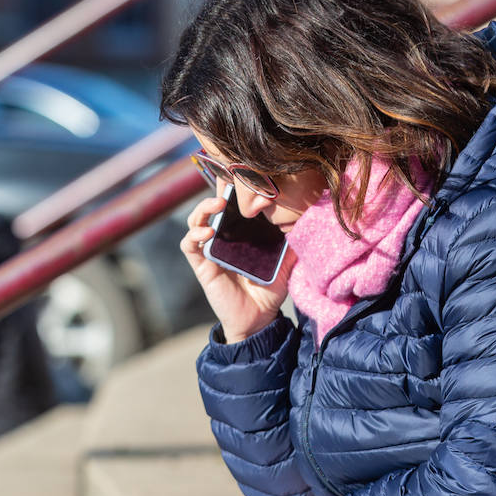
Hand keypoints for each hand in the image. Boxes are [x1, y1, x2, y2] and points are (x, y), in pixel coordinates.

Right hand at [180, 195, 295, 343]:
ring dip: (201, 210)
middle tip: (227, 189)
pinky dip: (194, 235)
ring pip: (195, 221)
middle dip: (215, 193)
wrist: (259, 319)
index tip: (240, 176)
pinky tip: (208, 232)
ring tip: (216, 205)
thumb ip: (293, 243)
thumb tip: (307, 221)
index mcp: (239, 234)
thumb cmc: (269, 290)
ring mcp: (210, 251)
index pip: (230, 206)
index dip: (231, 190)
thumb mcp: (286, 262)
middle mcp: (222, 239)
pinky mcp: (202, 266)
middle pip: (210, 208)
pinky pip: (189, 246)